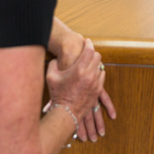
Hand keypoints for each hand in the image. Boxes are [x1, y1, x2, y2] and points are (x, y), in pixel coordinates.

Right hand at [49, 18, 116, 140]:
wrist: (66, 112)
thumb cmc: (58, 94)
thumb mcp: (51, 76)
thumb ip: (54, 64)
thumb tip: (58, 59)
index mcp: (79, 69)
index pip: (89, 50)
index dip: (88, 43)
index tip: (87, 41)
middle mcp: (89, 74)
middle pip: (97, 56)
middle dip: (92, 53)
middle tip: (87, 52)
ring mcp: (95, 82)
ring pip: (101, 66)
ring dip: (95, 63)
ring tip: (89, 63)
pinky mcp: (98, 89)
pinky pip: (102, 75)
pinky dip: (98, 72)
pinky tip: (92, 73)